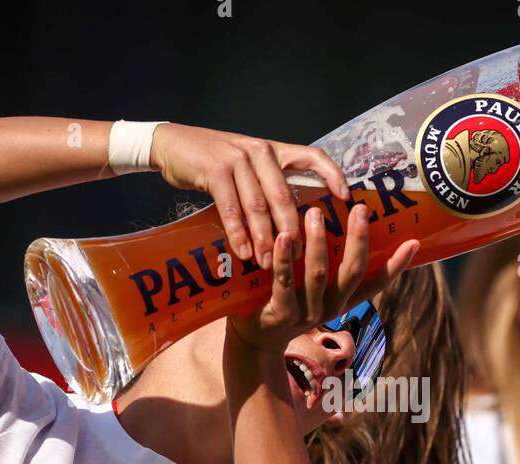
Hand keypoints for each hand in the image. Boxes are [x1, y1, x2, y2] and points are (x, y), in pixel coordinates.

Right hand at [149, 123, 349, 268]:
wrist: (173, 145)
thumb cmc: (214, 162)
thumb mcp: (247, 166)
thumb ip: (269, 184)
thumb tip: (292, 223)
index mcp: (274, 150)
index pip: (313, 156)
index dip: (333, 175)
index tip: (346, 198)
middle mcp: (260, 151)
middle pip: (284, 194)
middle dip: (292, 228)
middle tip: (300, 256)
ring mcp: (237, 159)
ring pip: (259, 205)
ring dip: (265, 238)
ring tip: (269, 263)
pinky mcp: (215, 169)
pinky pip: (231, 207)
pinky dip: (238, 233)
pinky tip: (243, 252)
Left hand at [226, 203, 418, 354]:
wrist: (256, 342)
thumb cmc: (285, 302)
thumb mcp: (312, 289)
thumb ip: (325, 264)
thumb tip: (332, 219)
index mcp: (343, 300)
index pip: (376, 282)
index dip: (396, 265)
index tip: (414, 242)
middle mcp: (331, 307)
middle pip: (352, 272)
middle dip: (358, 239)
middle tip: (360, 208)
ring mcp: (307, 313)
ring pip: (318, 274)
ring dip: (318, 242)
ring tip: (316, 212)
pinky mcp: (281, 314)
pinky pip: (284, 282)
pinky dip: (285, 258)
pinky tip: (284, 236)